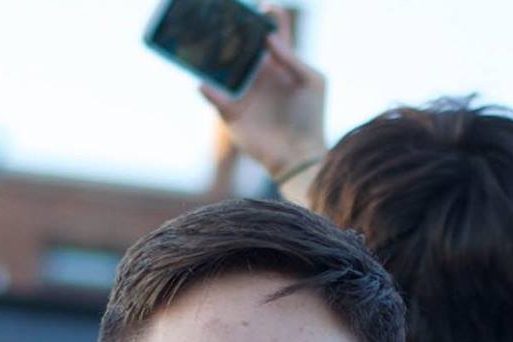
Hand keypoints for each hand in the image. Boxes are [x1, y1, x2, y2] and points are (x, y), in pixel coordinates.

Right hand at [199, 9, 327, 182]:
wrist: (299, 156)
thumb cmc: (311, 118)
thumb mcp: (312, 82)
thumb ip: (293, 58)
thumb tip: (268, 38)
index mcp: (278, 63)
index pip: (270, 32)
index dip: (264, 16)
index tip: (258, 6)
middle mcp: (258, 73)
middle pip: (238, 44)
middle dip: (228, 29)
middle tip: (217, 15)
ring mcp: (243, 91)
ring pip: (220, 66)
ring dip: (210, 54)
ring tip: (200, 40)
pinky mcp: (232, 112)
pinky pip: (215, 96)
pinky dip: (209, 90)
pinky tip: (205, 83)